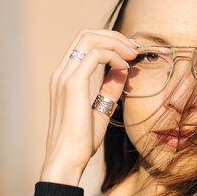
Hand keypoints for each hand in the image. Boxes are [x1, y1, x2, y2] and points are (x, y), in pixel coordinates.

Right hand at [39, 29, 137, 185]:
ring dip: (115, 43)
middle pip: (86, 35)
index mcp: (64, 78)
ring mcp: (64, 77)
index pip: (84, 44)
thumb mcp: (100, 110)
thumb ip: (109, 89)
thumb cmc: (81, 142)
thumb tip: (123, 70)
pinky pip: (95, 55)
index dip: (109, 42)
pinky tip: (125, 68)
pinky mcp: (72, 84)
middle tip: (135, 47)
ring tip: (133, 54)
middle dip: (114, 37)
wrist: (67, 160)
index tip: (130, 51)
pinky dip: (113, 56)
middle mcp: (61, 73)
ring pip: (89, 39)